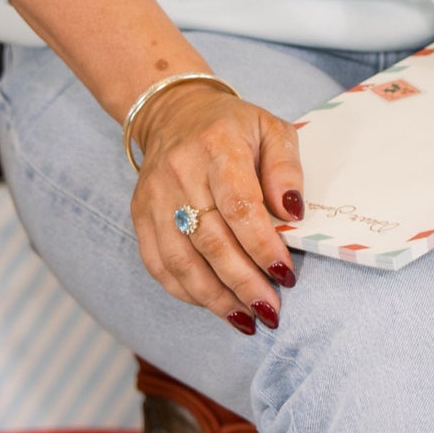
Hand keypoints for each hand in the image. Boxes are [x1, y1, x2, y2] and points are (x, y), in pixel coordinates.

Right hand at [129, 81, 306, 332]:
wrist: (175, 113)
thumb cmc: (234, 127)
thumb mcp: (272, 130)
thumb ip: (286, 169)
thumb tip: (293, 213)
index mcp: (217, 146)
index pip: (239, 205)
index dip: (262, 245)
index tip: (284, 274)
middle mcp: (180, 172)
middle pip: (210, 239)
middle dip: (243, 282)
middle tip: (270, 310)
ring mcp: (154, 196)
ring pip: (181, 259)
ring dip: (215, 297)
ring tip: (245, 319)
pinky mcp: (139, 215)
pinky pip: (159, 264)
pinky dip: (186, 291)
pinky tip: (214, 305)